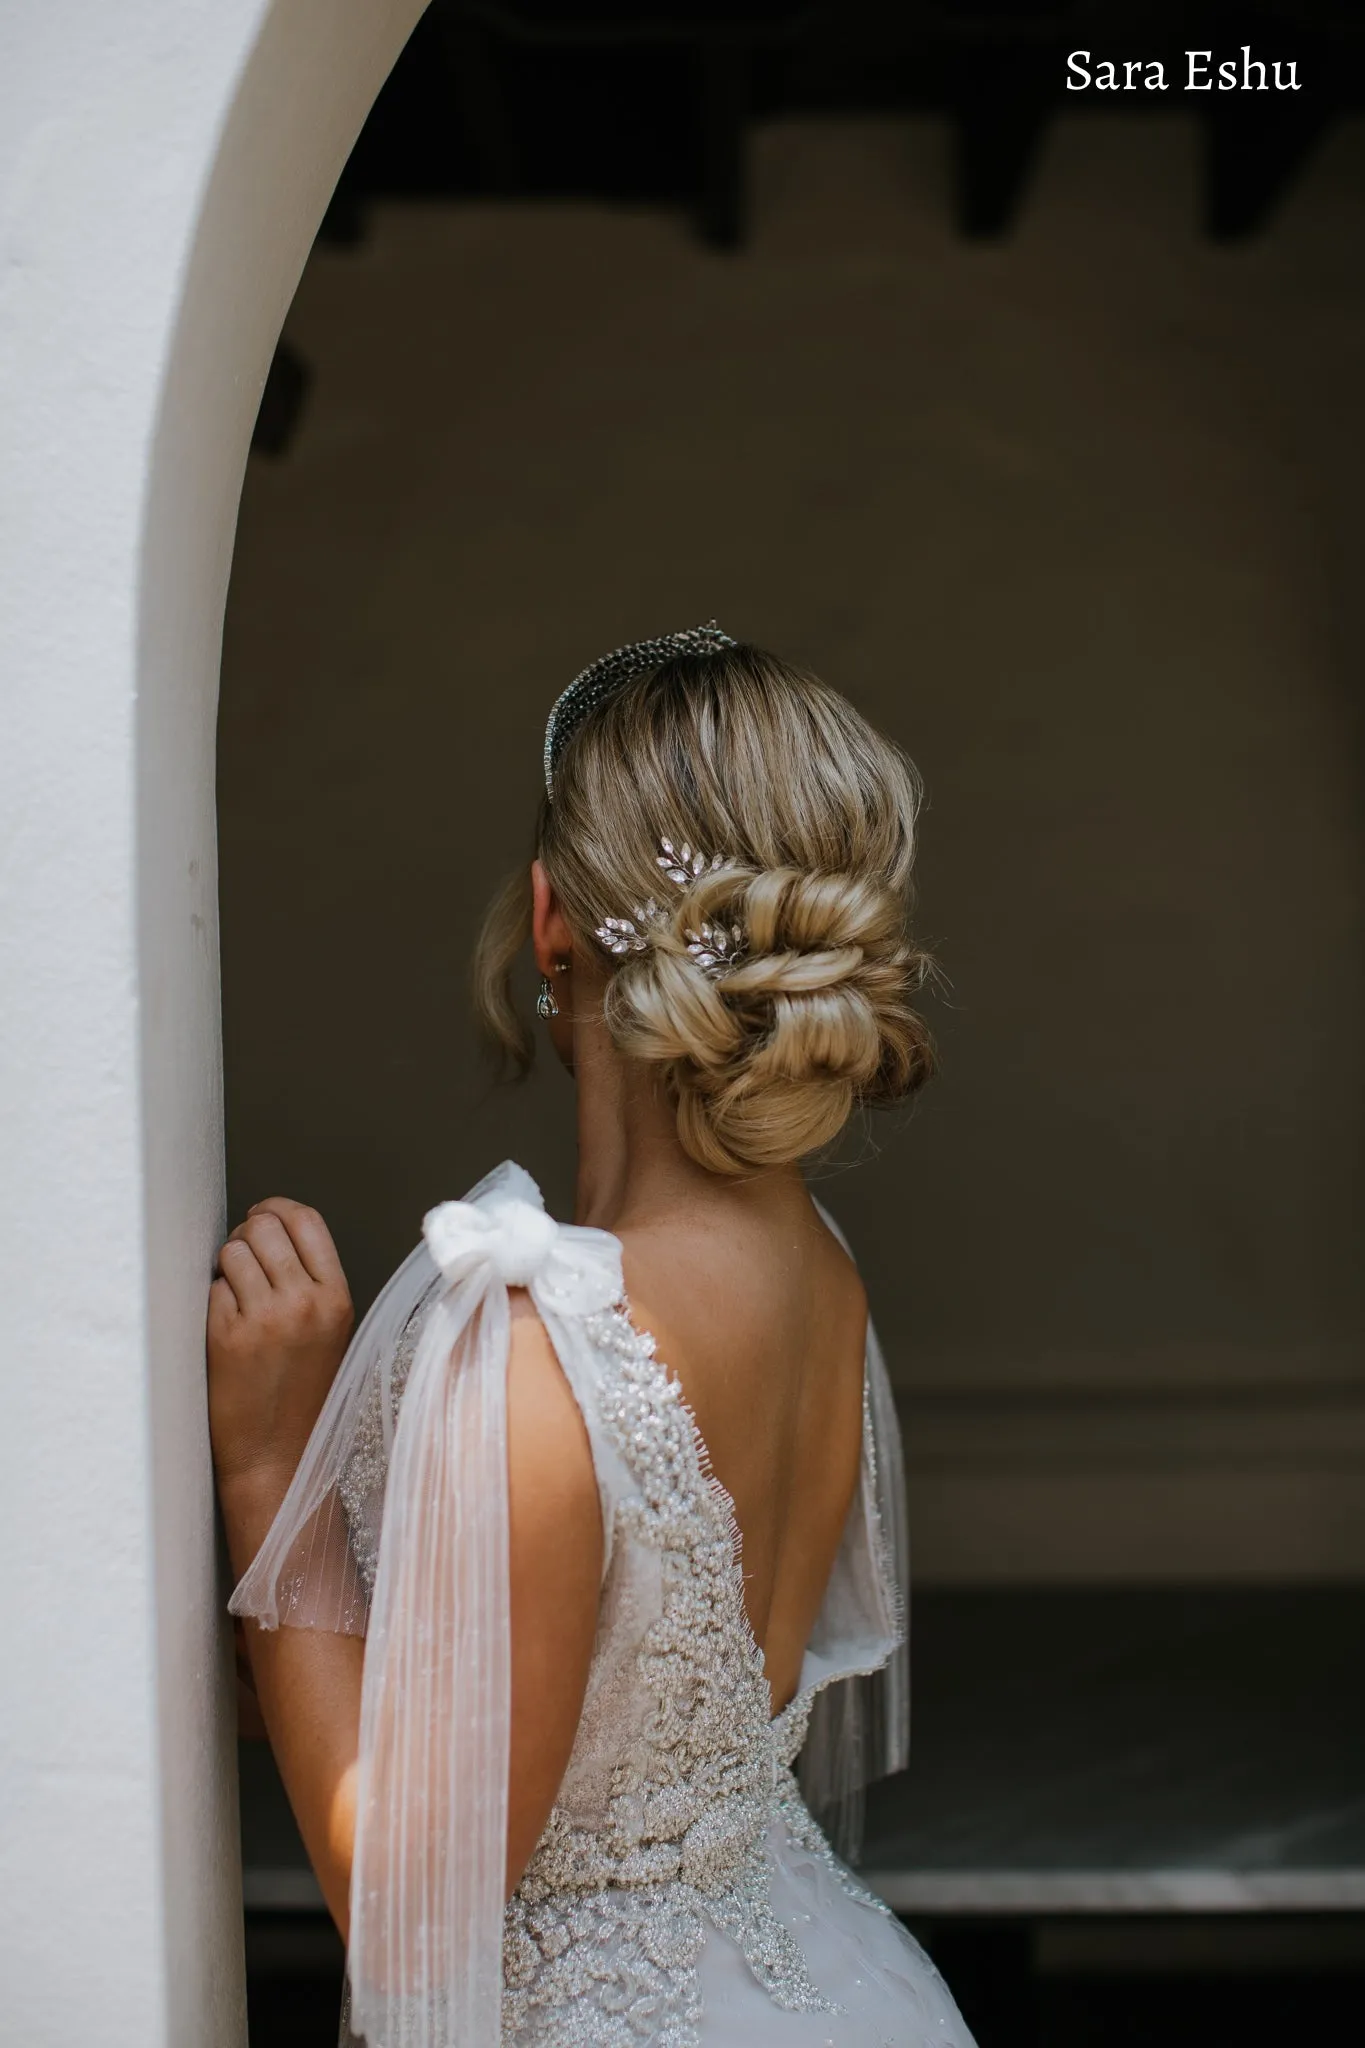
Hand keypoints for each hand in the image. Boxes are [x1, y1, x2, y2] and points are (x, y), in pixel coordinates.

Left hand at [207, 1198, 353, 1494]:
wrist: (279, 1460)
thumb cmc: (304, 1398)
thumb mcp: (332, 1332)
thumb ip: (312, 1282)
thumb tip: (272, 1228)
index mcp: (337, 1298)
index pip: (306, 1220)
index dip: (276, 1209)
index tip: (261, 1216)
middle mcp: (304, 1303)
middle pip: (264, 1227)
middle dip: (247, 1235)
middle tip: (241, 1261)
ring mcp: (264, 1319)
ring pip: (232, 1251)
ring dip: (226, 1266)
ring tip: (234, 1296)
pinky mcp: (226, 1338)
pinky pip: (211, 1288)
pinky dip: (213, 1300)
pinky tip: (225, 1328)